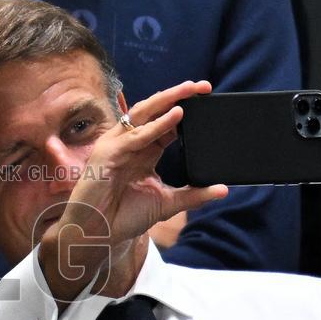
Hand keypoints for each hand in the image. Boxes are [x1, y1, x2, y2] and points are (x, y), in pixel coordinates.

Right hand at [40, 81, 227, 301]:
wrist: (97, 233)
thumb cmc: (123, 216)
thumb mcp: (167, 203)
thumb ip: (193, 195)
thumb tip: (223, 189)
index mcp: (143, 151)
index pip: (166, 123)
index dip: (186, 111)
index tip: (208, 101)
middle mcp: (130, 144)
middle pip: (155, 111)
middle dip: (179, 96)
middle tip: (204, 86)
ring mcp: (117, 146)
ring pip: (144, 115)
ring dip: (168, 101)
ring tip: (190, 91)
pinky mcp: (108, 154)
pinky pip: (135, 136)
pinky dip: (156, 126)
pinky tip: (175, 116)